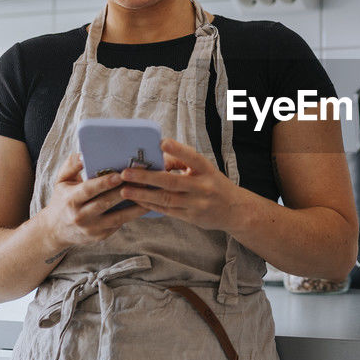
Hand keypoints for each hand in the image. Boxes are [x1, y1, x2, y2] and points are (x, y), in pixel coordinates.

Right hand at [38, 154, 150, 257]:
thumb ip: (72, 165)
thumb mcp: (61, 181)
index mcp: (70, 200)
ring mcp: (92, 228)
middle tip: (143, 180)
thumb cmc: (62, 199)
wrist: (56, 230)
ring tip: (150, 193)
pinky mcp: (101, 236)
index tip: (119, 175)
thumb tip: (85, 153)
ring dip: (135, 206)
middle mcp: (80, 216)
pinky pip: (119, 223)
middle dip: (125, 191)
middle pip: (106, 203)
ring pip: (118, 217)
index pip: (89, 190)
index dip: (104, 183)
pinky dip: (132, 214)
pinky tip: (145, 204)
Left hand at [120, 139, 246, 230]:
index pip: (192, 158)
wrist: (234, 210)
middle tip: (126, 173)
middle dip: (146, 177)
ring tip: (125, 190)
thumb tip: (157, 159)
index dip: (178, 150)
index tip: (162, 142)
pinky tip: (137, 201)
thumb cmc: (214, 184)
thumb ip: (183, 162)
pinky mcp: (191, 217)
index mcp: (207, 170)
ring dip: (143, 194)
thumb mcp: (204, 170)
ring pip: (165, 199)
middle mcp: (203, 187)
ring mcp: (197, 204)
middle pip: (171, 181)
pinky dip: (151, 205)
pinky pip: (167, 211)